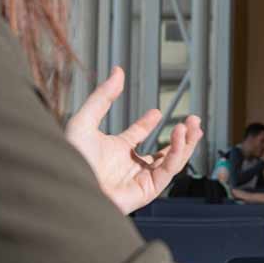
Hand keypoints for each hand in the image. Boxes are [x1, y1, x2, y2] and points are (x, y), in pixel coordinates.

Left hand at [65, 67, 201, 213]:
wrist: (70, 185)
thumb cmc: (70, 160)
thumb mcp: (85, 121)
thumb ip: (103, 96)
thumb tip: (118, 71)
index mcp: (114, 153)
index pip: (136, 137)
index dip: (147, 123)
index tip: (156, 112)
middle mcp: (128, 168)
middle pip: (162, 153)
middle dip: (181, 136)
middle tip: (193, 120)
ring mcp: (138, 180)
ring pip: (171, 162)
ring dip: (184, 143)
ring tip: (193, 124)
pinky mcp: (146, 191)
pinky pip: (167, 171)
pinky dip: (177, 152)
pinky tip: (180, 135)